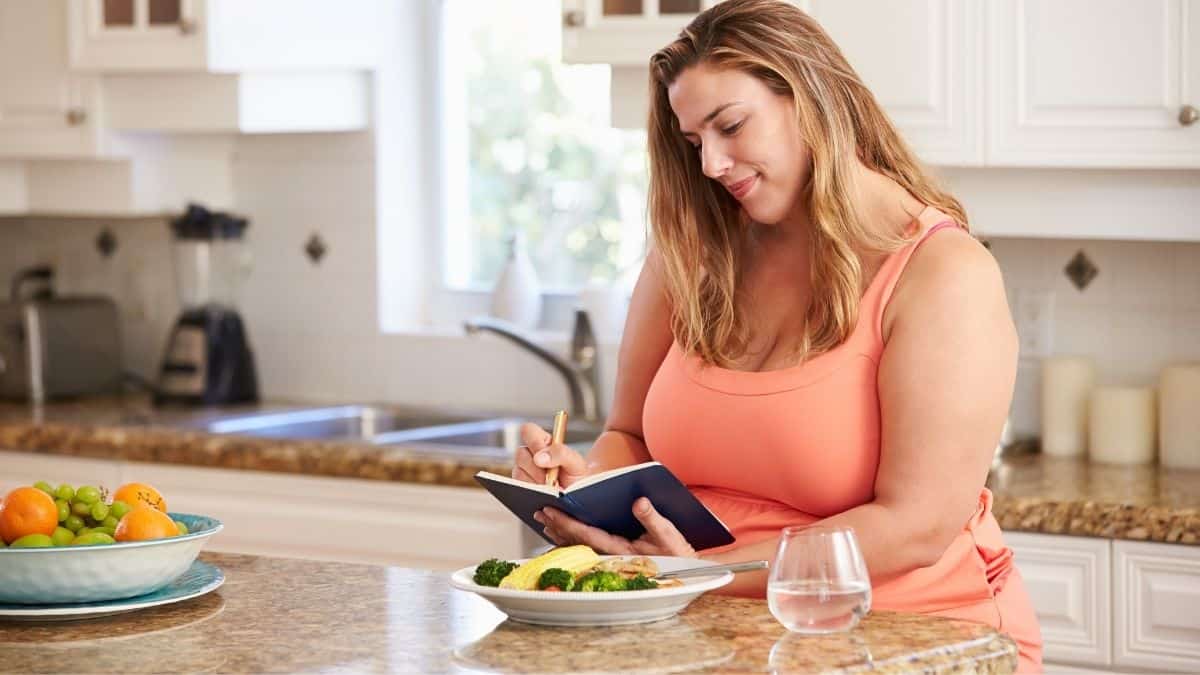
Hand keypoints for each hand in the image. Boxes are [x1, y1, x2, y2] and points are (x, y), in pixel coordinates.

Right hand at [511, 422, 588, 488]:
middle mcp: (530, 456)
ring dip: (535, 482)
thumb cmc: (577, 477)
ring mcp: (523, 472)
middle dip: (536, 467)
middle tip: (551, 477)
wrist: (577, 498)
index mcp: (543, 443)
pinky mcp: (520, 488)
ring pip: (518, 472)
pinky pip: (518, 488)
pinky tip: (544, 495)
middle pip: (520, 454)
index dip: (533, 441)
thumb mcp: (576, 463)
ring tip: (551, 488)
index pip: (528, 430)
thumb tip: (539, 457)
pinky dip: (532, 493)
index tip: (544, 455)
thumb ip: (561, 453)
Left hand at [533, 497, 696, 557]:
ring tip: (544, 518)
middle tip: (539, 511)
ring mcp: (610, 557)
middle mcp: (611, 555)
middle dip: (557, 526)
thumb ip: (653, 519)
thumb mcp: (669, 534)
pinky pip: (586, 546)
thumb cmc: (676, 553)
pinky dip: (571, 537)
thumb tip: (639, 501)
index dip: (567, 522)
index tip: (551, 510)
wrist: (684, 571)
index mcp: (621, 548)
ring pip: (578, 545)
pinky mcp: (612, 556)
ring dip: (560, 532)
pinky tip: (560, 530)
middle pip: (577, 540)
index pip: (588, 534)